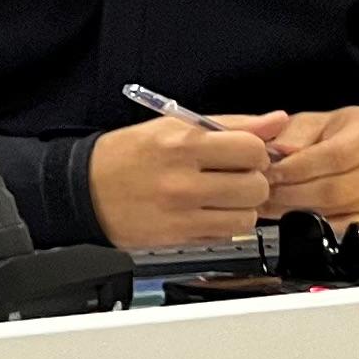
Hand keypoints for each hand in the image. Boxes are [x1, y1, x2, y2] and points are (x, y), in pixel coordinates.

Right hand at [87, 112, 284, 247]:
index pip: (252, 149)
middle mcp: (182, 179)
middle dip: (252, 182)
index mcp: (182, 143)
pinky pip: (225, 234)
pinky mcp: (178, 237)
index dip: (256, 153)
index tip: (244, 155)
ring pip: (247, 216)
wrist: (82, 190)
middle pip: (256, 186)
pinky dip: (224, 225)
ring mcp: (180, 212)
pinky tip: (205, 212)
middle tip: (234, 178)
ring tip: (220, 198)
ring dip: (241, 208)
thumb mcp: (173, 126)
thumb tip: (276, 121)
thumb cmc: (126, 156)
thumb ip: (231, 125)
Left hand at [258, 105, 358, 226]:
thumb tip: (279, 152)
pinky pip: (346, 229)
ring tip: (273, 202)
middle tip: (266, 191)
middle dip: (293, 192)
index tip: (271, 172)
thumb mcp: (311, 121)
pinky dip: (317, 226)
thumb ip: (293, 134)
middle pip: (337, 187)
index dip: (298, 168)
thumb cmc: (335, 132)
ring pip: (339, 209)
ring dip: (298, 209)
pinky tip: (295, 217)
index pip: (337, 155)